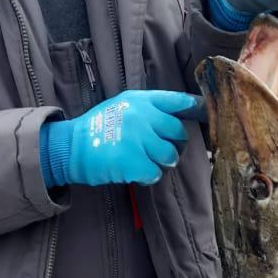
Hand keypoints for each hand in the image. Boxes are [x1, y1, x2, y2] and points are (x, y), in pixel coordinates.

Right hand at [42, 90, 198, 186]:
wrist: (71, 147)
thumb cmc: (97, 128)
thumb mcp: (121, 106)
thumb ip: (147, 109)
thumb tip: (176, 119)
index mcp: (141, 101)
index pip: (177, 101)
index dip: (195, 107)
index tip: (206, 111)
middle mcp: (143, 117)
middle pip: (179, 133)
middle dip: (174, 144)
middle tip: (161, 151)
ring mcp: (140, 139)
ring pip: (170, 155)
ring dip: (162, 162)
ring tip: (146, 161)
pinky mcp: (135, 162)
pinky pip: (156, 173)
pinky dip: (148, 176)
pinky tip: (136, 172)